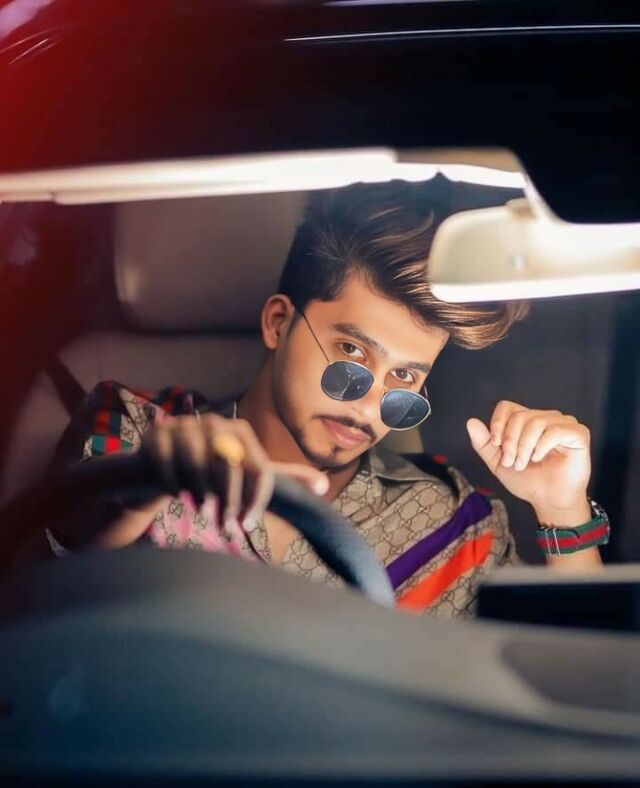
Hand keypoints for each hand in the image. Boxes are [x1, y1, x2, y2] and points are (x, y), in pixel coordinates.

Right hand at [141, 413, 328, 526]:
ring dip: (201, 493)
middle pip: (230, 466)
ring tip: (202, 511)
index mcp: (241, 431)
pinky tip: (177, 495)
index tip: (248, 526)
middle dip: (229, 501)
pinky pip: (167, 462)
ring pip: (197, 463)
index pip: (258, 468)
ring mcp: (184, 425)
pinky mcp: (157, 434)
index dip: (255, 500)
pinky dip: (173, 484)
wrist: (163, 469)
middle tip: (225, 526)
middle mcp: (215, 423)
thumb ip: (282, 479)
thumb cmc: (212, 475)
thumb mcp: (248, 476)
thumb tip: (323, 485)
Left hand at [466, 400, 590, 516]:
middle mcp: (544, 417)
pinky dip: (542, 445)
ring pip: (536, 421)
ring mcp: (562, 424)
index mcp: (526, 421)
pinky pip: (556, 430)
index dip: (498, 424)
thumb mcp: (498, 462)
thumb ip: (484, 443)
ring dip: (525, 446)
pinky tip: (539, 458)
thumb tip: (470, 422)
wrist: (548, 500)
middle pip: (520, 416)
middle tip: (513, 462)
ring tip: (524, 463)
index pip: (506, 407)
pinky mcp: (578, 433)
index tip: (495, 444)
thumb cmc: (527, 481)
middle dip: (511, 442)